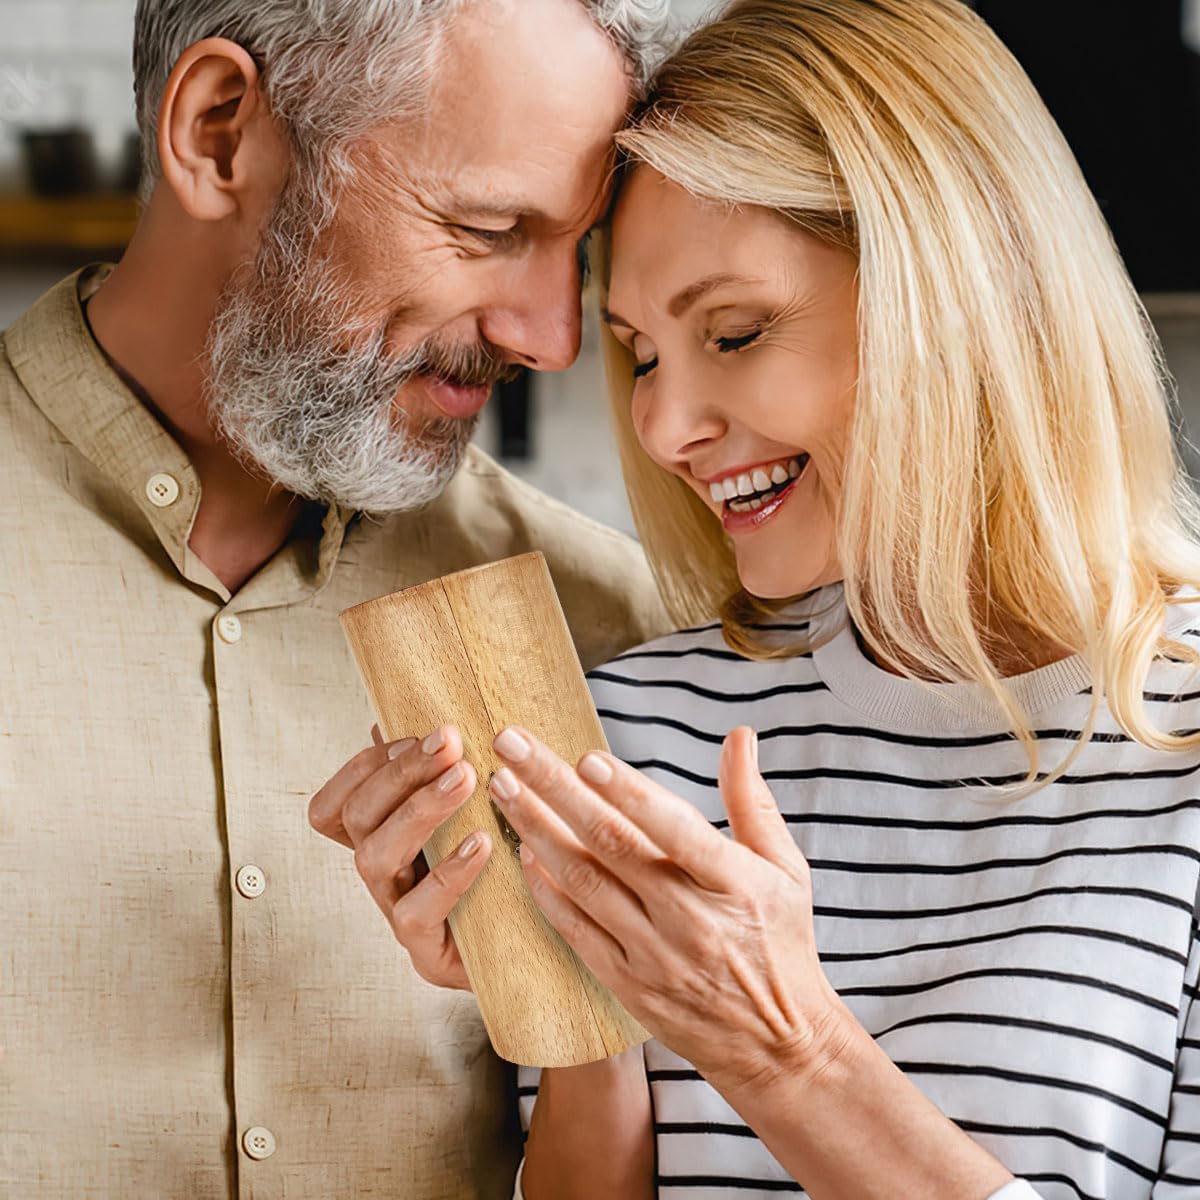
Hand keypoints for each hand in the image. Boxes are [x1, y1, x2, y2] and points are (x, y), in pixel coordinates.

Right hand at [308, 723, 491, 989]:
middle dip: (400, 772)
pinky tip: (482, 843)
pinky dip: (448, 873)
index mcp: (383, 837)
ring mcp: (397, 913)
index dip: (363, 766)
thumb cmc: (510, 864)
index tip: (413, 735)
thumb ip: (449, 770)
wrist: (543, 943)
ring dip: (418, 810)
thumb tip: (417, 720)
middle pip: (356, 817)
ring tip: (466, 779)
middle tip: (450, 742)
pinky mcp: (427, 952)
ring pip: (373, 858)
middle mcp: (382, 874)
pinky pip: (415, 912)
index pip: (335, 804)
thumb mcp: (482, 810)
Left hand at [487, 725, 847, 1093]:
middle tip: (511, 745)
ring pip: (582, 883)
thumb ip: (752, 800)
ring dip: (536, 830)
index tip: (585, 757)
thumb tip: (740, 735)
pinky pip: (575, 929)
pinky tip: (522, 851)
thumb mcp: (785, 868)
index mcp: (732, 882)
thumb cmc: (781, 942)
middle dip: (554, 789)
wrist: (775, 1044)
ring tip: (503, 787)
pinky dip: (545, 890)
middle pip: (611, 844)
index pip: (674, 828)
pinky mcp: (627, 983)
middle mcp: (688, 917)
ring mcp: (653, 954)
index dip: (629, 792)